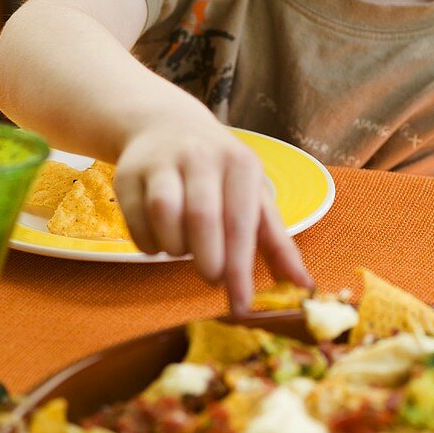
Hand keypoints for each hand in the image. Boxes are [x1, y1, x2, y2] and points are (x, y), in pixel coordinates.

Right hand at [113, 117, 312, 316]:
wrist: (167, 127)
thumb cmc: (220, 174)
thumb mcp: (253, 197)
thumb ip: (277, 243)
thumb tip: (304, 285)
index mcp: (239, 163)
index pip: (240, 222)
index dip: (240, 269)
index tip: (241, 305)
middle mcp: (201, 156)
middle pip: (202, 217)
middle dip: (208, 259)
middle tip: (212, 277)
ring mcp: (162, 161)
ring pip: (164, 214)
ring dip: (175, 247)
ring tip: (185, 249)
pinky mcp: (128, 172)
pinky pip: (135, 219)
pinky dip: (148, 242)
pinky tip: (161, 240)